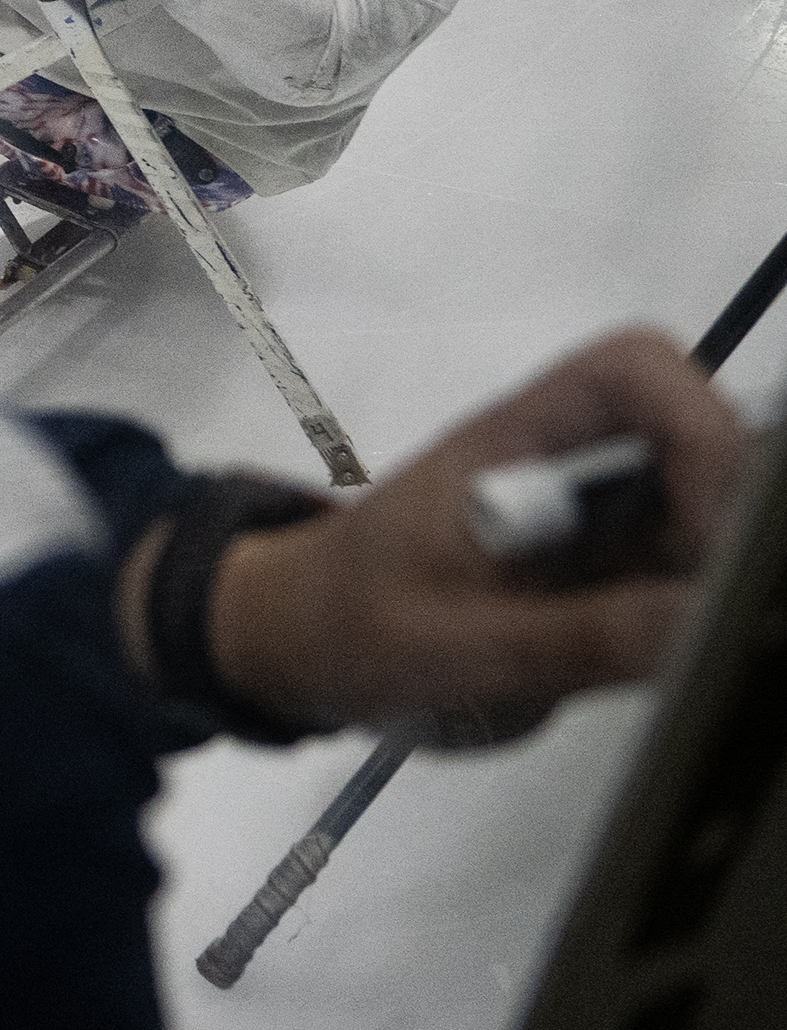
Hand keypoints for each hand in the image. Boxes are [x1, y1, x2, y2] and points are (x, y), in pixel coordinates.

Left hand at [204, 329, 747, 742]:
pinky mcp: (603, 573)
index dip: (698, 429)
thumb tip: (702, 620)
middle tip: (712, 604)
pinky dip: (704, 602)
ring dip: (721, 566)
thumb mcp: (453, 648)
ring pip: (706, 506)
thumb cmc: (351, 628)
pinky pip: (684, 567)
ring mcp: (590, 519)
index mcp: (512, 446)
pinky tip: (681, 657)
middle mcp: (564, 467)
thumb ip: (573, 636)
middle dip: (730, 511)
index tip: (707, 535)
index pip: (633, 371)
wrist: (299, 646)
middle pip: (697, 436)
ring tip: (695, 641)